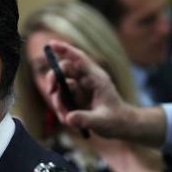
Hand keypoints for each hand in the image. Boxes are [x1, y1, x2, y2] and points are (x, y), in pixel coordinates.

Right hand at [45, 40, 165, 146]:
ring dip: (58, 103)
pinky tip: (70, 122)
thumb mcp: (102, 121)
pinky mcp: (75, 99)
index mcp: (96, 78)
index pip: (78, 59)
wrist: (121, 127)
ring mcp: (80, 90)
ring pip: (60, 88)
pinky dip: (61, 111)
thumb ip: (85, 119)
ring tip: (66, 118)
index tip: (50, 44)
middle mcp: (86, 80)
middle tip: (51, 91)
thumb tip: (68, 118)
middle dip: (54, 79)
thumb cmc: (116, 120)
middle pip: (64, 70)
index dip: (64, 49)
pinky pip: (61, 101)